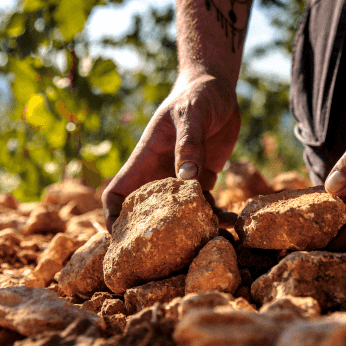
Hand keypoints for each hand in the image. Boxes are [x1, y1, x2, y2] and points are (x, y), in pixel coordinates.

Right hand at [102, 70, 239, 230]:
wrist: (218, 89)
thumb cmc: (196, 96)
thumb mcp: (191, 115)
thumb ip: (189, 145)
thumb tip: (187, 179)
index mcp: (145, 160)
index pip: (117, 193)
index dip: (113, 217)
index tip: (118, 239)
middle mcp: (160, 174)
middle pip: (147, 213)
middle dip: (154, 234)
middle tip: (168, 256)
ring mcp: (182, 179)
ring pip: (180, 214)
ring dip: (193, 229)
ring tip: (210, 241)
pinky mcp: (204, 178)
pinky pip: (207, 205)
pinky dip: (218, 216)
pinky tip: (233, 223)